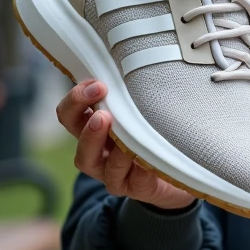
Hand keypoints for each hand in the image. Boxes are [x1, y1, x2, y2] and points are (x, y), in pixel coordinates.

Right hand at [56, 79, 195, 210]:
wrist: (179, 173)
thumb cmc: (155, 134)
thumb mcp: (141, 110)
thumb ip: (131, 94)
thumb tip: (134, 61)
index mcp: (94, 131)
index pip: (70, 116)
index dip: (75, 101)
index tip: (97, 84)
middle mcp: (99, 154)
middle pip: (78, 145)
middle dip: (88, 128)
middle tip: (103, 113)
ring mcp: (116, 175)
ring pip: (101, 166)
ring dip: (112, 149)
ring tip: (125, 137)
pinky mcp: (138, 189)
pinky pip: (136, 180)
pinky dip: (141, 167)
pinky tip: (149, 158)